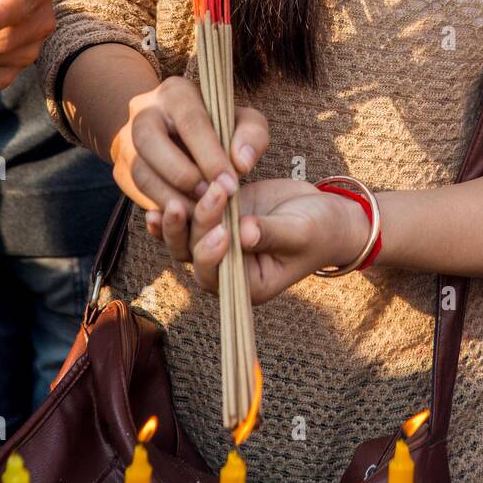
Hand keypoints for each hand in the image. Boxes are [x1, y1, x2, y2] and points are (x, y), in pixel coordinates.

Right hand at [110, 76, 269, 249]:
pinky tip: (186, 216)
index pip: (190, 121)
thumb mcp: (242, 121)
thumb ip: (252, 135)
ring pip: (140, 171)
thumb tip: (241, 162)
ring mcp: (128, 140)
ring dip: (170, 197)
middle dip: (182, 173)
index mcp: (176, 93)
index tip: (231, 184)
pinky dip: (162, 207)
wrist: (181, 135)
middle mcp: (145, 112)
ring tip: (200, 212)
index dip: (210, 155)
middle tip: (210, 196)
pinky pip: (136, 192)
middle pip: (150, 140)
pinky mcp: (122, 169)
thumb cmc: (219, 127)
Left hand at [169, 177, 370, 302]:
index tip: (223, 230)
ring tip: (172, 202)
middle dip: (196, 228)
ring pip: (185, 240)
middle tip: (208, 197)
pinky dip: (174, 214)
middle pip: (196, 255)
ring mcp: (220, 244)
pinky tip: (158, 202)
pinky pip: (189, 221)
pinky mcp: (218, 220)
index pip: (219, 275)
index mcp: (249, 284)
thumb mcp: (301, 232)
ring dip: (176, 222)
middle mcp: (228, 270)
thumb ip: (271, 233)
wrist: (324, 214)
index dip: (214, 254)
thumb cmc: (320, 229)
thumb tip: (244, 233)